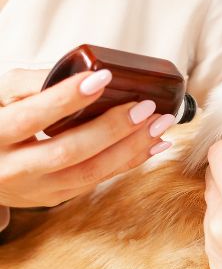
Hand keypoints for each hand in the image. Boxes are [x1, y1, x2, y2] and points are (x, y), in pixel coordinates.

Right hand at [0, 69, 174, 206]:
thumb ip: (30, 83)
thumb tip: (84, 71)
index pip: (32, 117)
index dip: (67, 98)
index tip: (103, 78)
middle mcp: (14, 169)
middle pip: (68, 151)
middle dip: (112, 128)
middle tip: (146, 107)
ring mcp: (37, 189)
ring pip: (90, 172)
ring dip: (131, 148)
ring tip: (159, 125)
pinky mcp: (56, 197)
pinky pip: (98, 180)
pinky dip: (129, 161)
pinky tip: (153, 145)